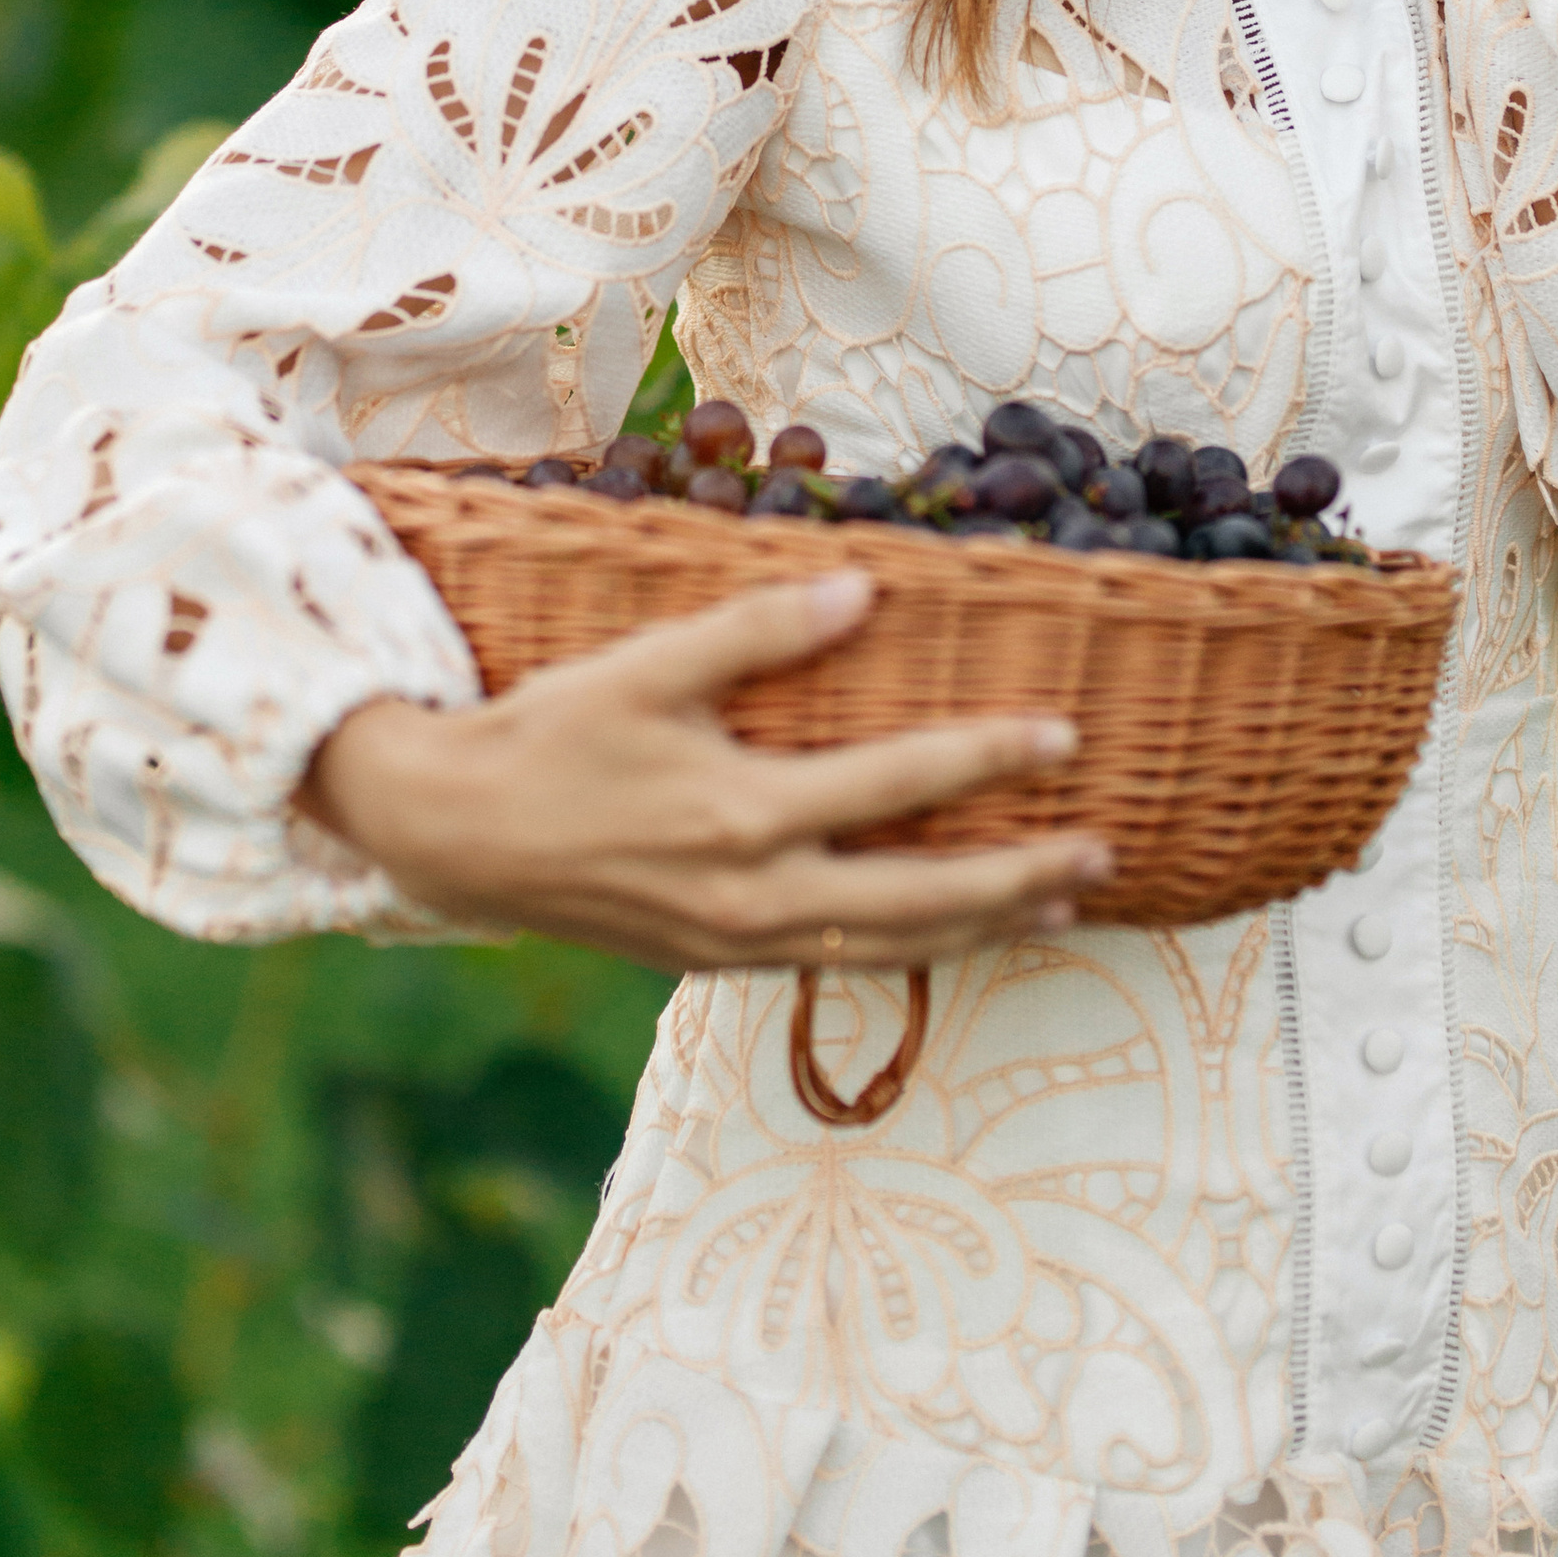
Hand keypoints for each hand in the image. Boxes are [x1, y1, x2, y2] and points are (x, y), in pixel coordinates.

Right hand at [298, 569, 1110, 967]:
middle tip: (1102, 856)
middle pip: (921, 899)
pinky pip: (838, 965)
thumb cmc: (553, 733)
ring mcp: (738, 943)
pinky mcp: (717, 963)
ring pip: (889, 949)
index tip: (1063, 736)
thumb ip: (756, 631)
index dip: (988, 758)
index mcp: (746, 816)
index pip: (900, 786)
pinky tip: (947, 934)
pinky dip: (909, 952)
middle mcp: (755, 896)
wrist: (455, 835)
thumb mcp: (648, 666)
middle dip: (1019, 878)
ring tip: (1060, 906)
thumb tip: (861, 590)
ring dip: (980, 928)